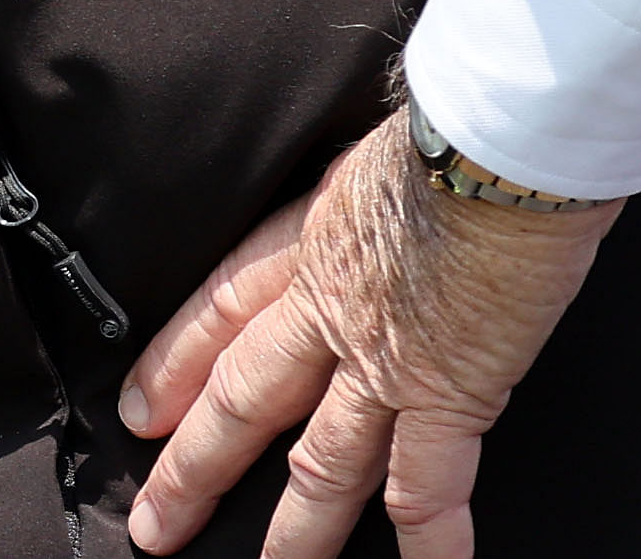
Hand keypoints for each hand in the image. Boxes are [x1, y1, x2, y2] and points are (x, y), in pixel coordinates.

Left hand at [119, 113, 617, 558]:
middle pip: (243, 398)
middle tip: (155, 523)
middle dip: (196, 467)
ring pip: (322, 462)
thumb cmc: (461, 124)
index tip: (140, 407)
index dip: (174, 362)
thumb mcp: (382, 148)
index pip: (221, 307)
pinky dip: (430, 544)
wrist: (500, 140)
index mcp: (312, 237)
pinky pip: (428, 488)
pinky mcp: (449, 392)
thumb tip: (384, 199)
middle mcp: (330, 307)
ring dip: (295, 532)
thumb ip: (369, 194)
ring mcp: (385, 360)